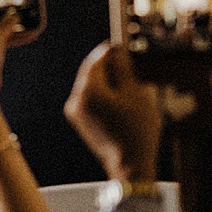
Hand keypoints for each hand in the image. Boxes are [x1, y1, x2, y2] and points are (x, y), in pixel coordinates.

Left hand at [64, 43, 161, 182]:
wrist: (130, 165)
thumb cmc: (136, 130)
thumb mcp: (136, 94)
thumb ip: (124, 70)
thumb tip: (116, 52)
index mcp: (87, 91)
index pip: (95, 61)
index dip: (109, 51)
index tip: (120, 45)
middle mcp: (75, 99)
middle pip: (90, 73)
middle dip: (108, 66)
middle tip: (126, 61)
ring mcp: (75, 112)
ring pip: (90, 86)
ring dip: (107, 81)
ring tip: (128, 82)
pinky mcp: (80, 121)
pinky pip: (90, 99)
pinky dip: (104, 94)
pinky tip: (121, 99)